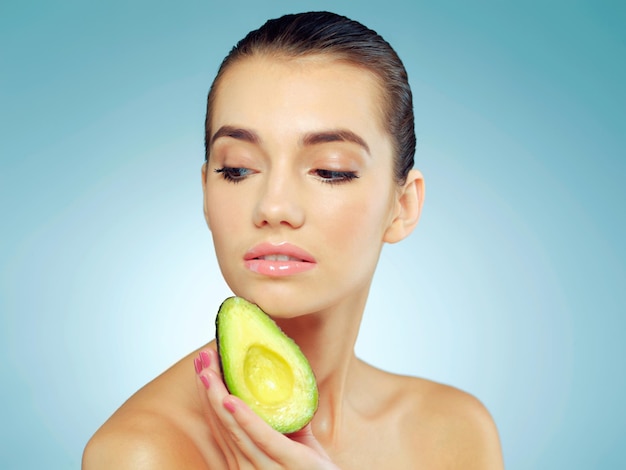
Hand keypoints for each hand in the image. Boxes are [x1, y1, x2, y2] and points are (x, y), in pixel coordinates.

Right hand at [194, 348, 338, 469]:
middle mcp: (246, 465)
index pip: (219, 424)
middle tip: (201, 358)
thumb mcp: (294, 444)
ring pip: (233, 428)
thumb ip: (285, 420)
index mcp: (244, 459)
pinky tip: (231, 400)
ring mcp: (262, 467)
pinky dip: (245, 418)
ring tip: (209, 372)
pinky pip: (261, 438)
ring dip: (218, 396)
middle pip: (221, 422)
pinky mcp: (285, 462)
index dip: (207, 395)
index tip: (201, 367)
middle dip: (208, 388)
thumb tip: (283, 384)